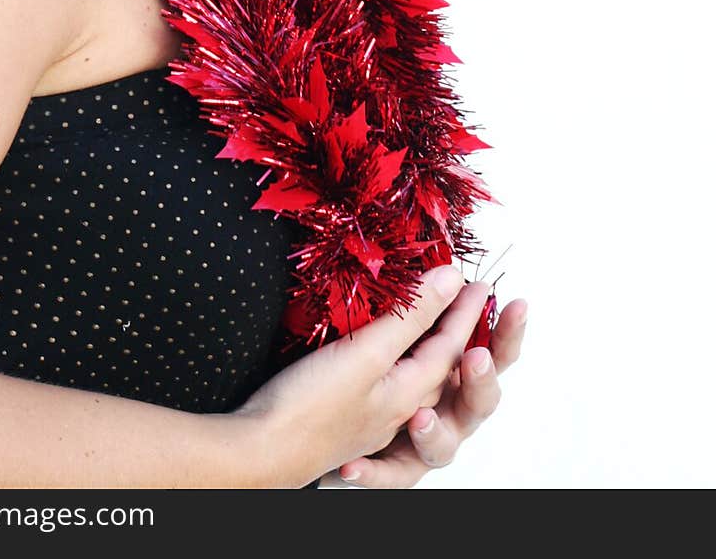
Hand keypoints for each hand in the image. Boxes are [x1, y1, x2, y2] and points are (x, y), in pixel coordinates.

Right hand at [233, 262, 484, 487]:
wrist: (259, 453)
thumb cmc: (310, 408)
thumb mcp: (367, 354)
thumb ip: (410, 318)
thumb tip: (450, 280)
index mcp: (408, 393)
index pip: (448, 345)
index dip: (462, 309)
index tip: (476, 281)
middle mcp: (397, 409)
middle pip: (439, 367)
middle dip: (457, 332)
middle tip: (466, 299)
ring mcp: (372, 416)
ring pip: (412, 380)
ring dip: (428, 352)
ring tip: (436, 329)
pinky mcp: (346, 416)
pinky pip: (385, 389)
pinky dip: (394, 367)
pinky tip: (383, 358)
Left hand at [322, 293, 527, 487]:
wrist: (290, 430)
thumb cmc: (335, 377)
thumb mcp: (375, 342)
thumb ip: (416, 314)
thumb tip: (450, 274)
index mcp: (438, 372)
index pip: (486, 353)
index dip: (505, 333)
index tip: (516, 303)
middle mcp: (432, 406)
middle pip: (474, 404)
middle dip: (482, 383)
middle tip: (475, 358)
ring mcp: (410, 439)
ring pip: (442, 448)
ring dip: (436, 435)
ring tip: (420, 418)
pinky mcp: (382, 464)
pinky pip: (390, 475)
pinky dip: (377, 472)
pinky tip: (353, 466)